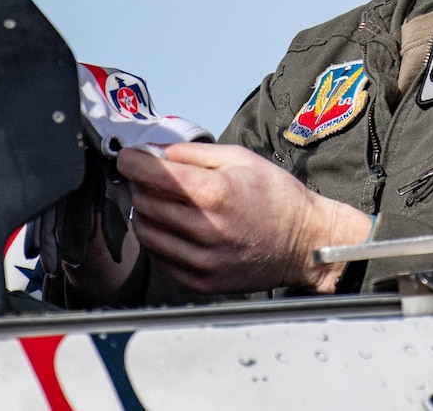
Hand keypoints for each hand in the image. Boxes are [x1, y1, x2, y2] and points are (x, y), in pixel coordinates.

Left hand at [116, 143, 373, 294]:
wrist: (305, 242)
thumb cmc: (278, 196)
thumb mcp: (242, 159)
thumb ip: (196, 152)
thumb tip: (159, 151)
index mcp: (216, 192)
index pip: (154, 176)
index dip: (133, 163)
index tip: (127, 158)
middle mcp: (206, 228)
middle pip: (146, 203)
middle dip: (139, 185)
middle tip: (146, 178)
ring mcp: (203, 259)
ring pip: (148, 233)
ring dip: (145, 213)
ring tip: (159, 203)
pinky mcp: (202, 281)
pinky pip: (161, 258)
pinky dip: (158, 240)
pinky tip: (171, 227)